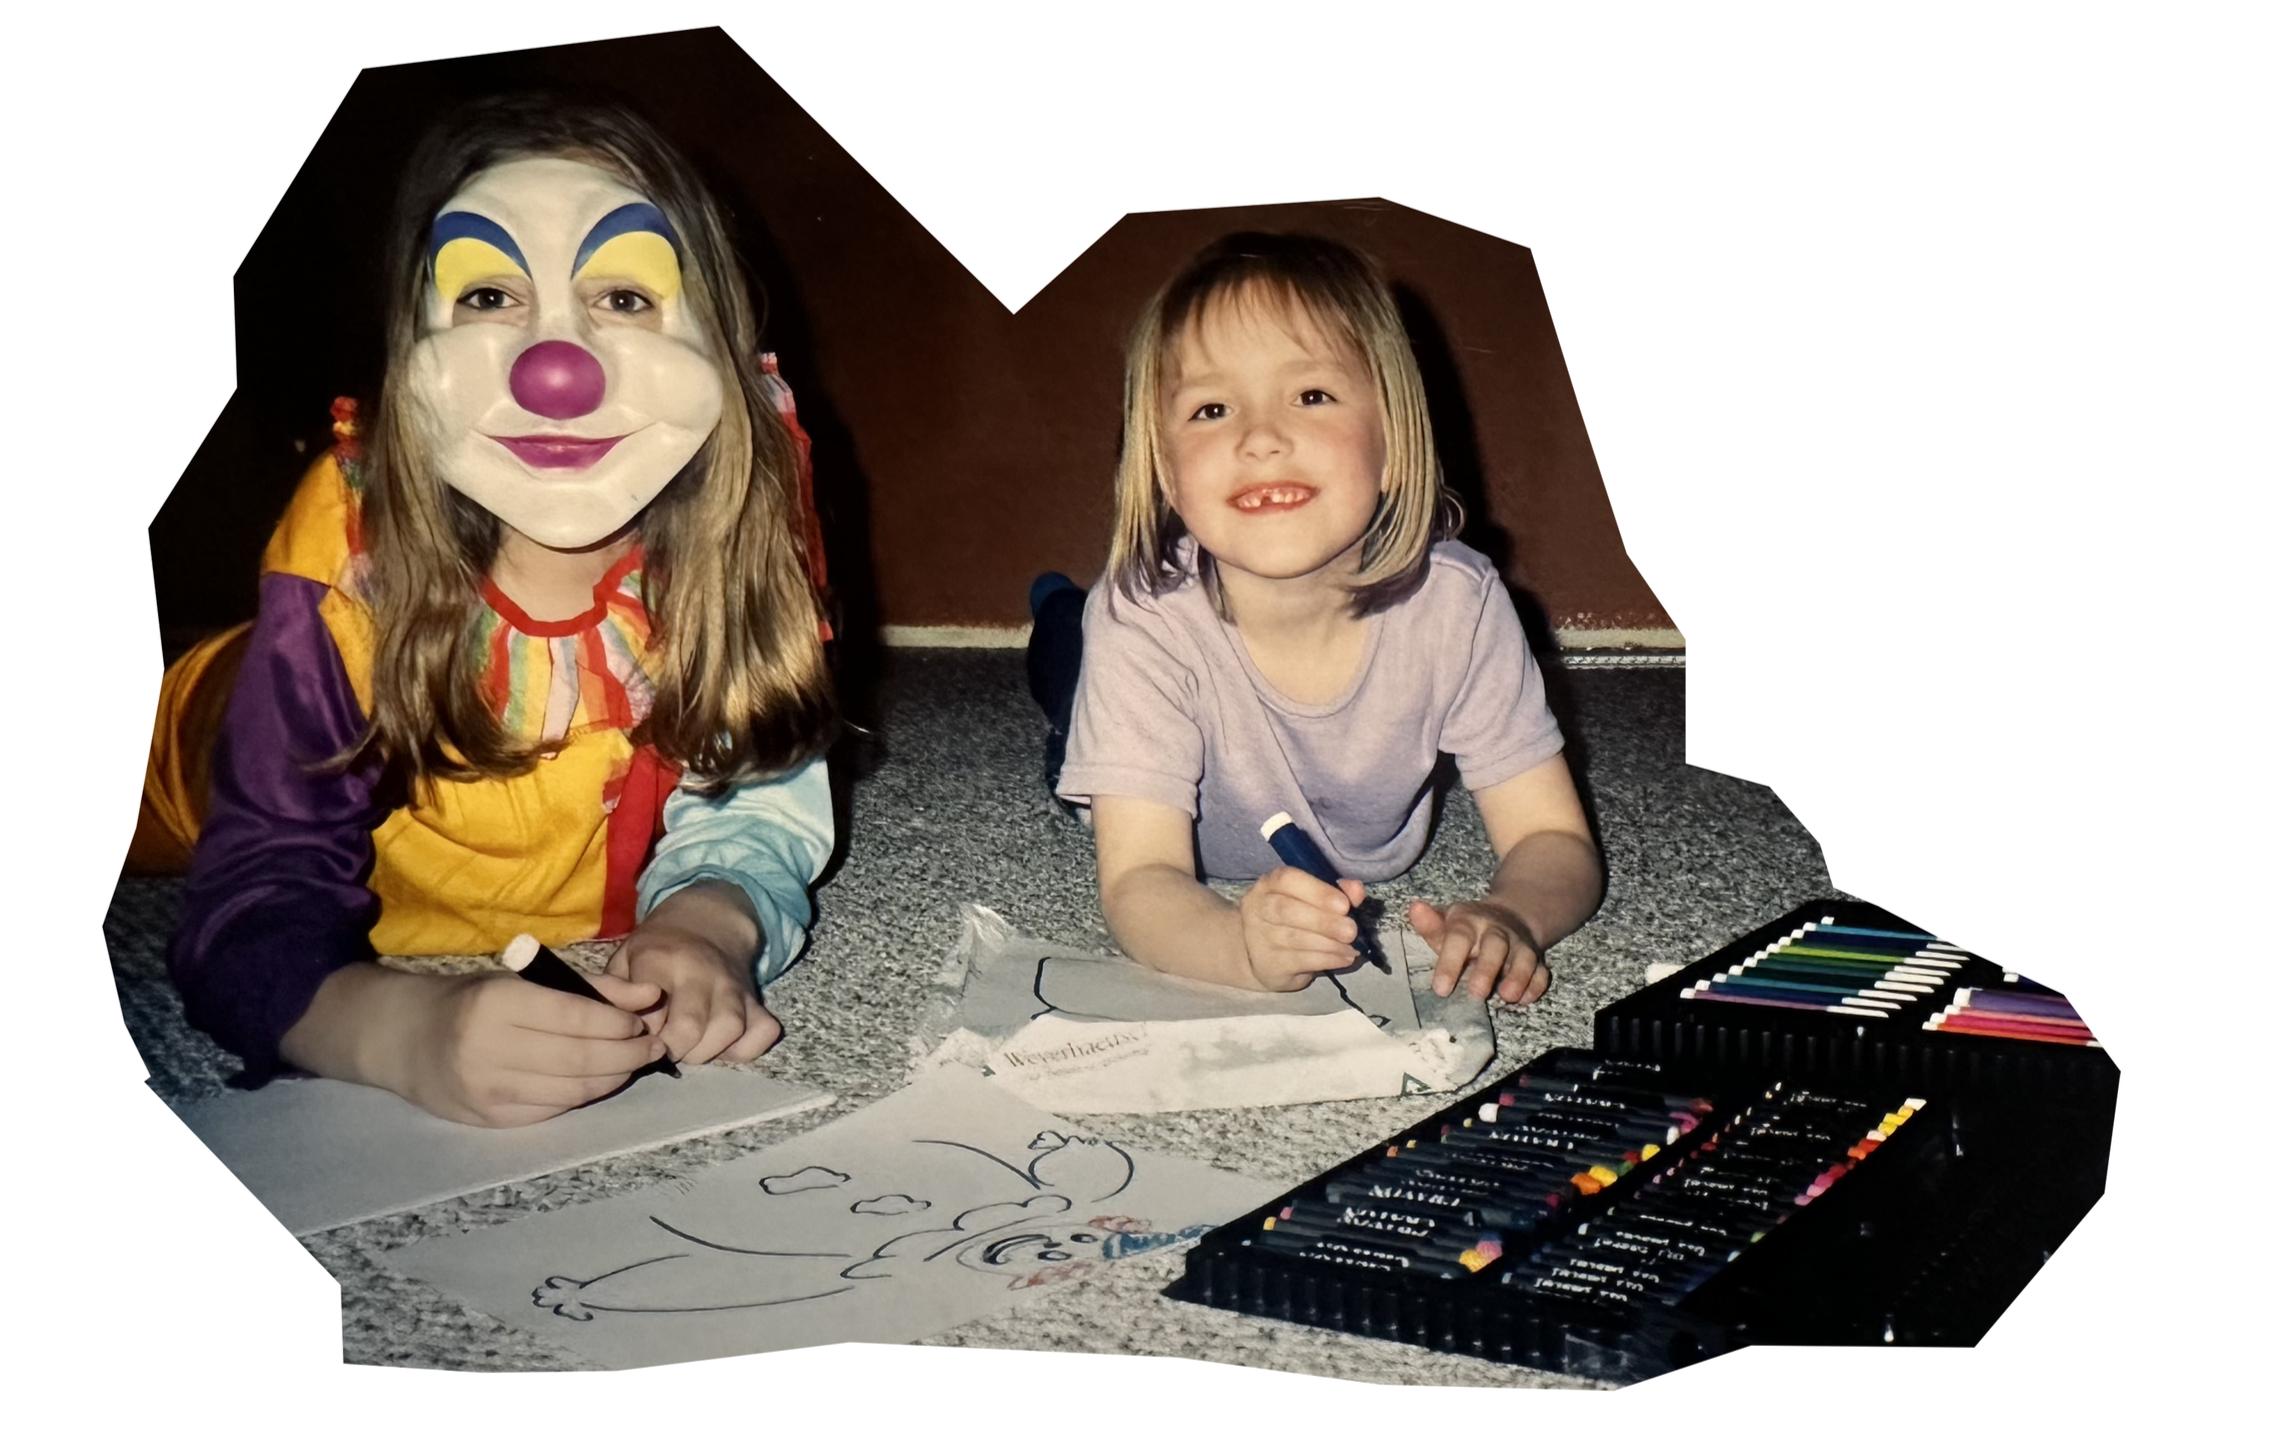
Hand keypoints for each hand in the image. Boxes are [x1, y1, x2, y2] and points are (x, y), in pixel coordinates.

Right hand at [400, 969, 669, 1127]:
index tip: (643, 1020)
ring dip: (615, 1077)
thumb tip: (651, 997)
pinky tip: (600, 1079)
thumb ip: (590, 988)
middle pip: (580, 1059)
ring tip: (635, 1061)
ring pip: (573, 1090)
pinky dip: (586, 1094)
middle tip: (654, 1046)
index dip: (618, 1023)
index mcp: (497, 1003)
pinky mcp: (493, 1120)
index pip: (575, 1017)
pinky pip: (555, 1109)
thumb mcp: (523, 979)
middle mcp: (490, 1049)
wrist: (408, 1040)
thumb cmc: (475, 1001)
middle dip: (628, 1054)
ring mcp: (489, 1090)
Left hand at [609, 885, 782, 1064]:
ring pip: (730, 1030)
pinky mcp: (757, 999)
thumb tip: (615, 1031)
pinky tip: (723, 1046)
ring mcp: (733, 986)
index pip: (649, 1016)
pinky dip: (745, 1049)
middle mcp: (701, 972)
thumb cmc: (658, 948)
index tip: (637, 1035)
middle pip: (691, 1028)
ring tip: (691, 1047)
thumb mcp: (624, 958)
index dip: (640, 1036)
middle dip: (673, 1050)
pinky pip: (762, 1032)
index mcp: (660, 961)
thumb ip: (614, 993)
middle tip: (665, 1047)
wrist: (708, 919)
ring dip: (707, 1052)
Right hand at [1238, 867, 1368, 991]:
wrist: (1262, 956)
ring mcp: (1260, 937)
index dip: (1317, 891)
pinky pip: (1300, 961)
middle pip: (1286, 911)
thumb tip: (1357, 890)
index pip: (1286, 880)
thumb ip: (1337, 892)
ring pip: (1295, 939)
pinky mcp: (1269, 964)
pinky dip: (1327, 959)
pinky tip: (1344, 958)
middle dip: (1324, 921)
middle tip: (1351, 930)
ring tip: (1350, 946)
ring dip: (1329, 944)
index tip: (1344, 905)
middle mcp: (1259, 907)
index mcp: (1270, 884)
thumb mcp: (1312, 901)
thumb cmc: (1293, 920)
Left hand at [1409, 898, 1550, 1003]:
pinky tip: (1524, 999)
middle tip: (1476, 993)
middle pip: (1496, 946)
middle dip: (1488, 969)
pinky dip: (1535, 986)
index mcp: (1469, 923)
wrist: (1507, 917)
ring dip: (1518, 978)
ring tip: (1506, 997)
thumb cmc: (1467, 930)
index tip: (1441, 989)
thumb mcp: (1446, 924)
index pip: (1459, 938)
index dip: (1450, 963)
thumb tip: (1415, 908)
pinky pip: (1541, 972)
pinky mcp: (1536, 959)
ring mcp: (1519, 945)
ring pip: (1525, 958)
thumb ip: (1430, 924)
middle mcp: (1497, 932)